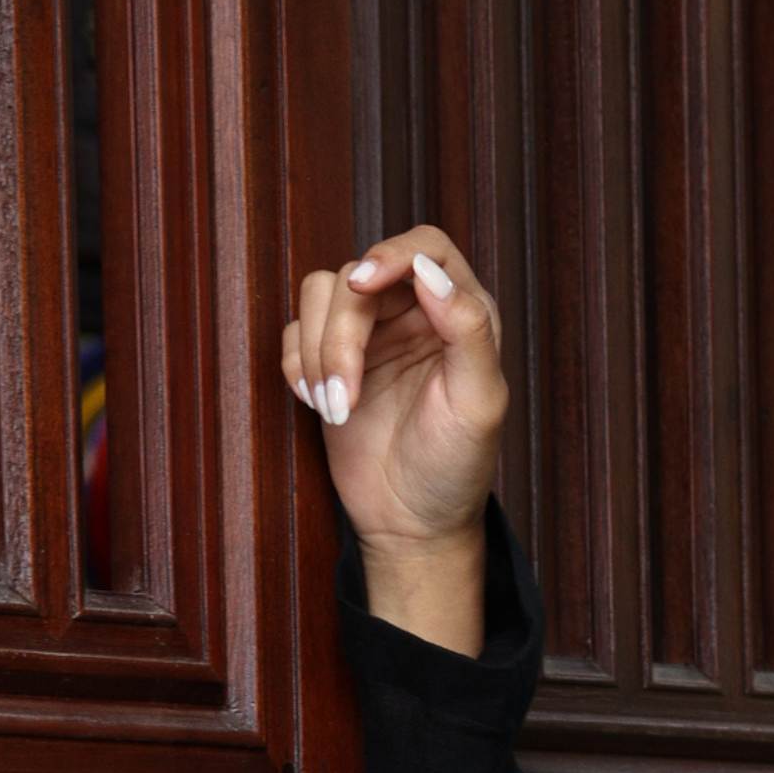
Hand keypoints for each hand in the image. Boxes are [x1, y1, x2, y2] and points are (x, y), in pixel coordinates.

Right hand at [279, 225, 508, 646]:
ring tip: (334, 408)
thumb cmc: (456, 467)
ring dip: (317, 352)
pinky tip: (319, 405)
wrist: (413, 524)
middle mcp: (413, 312)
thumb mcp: (478, 403)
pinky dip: (297, 366)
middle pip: (358, 274)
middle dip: (342, 332)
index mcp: (461, 311)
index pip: (424, 247)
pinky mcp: (331, 361)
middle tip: (344, 393)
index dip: (391, 253)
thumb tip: (430, 272)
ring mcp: (369, 335)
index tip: (364, 283)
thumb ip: (466, 330)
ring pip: (321, 296)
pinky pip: (295, 333)